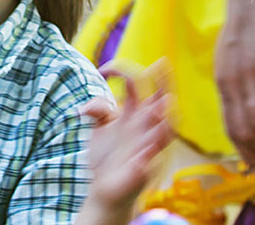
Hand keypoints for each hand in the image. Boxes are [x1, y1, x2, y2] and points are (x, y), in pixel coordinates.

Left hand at [81, 65, 172, 210]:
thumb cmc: (106, 157)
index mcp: (135, 114)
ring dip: (165, 118)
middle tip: (163, 64)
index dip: (123, 70)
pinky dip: (148, 156)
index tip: (103, 70)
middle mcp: (145, 128)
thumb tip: (88, 107)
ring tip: (164, 104)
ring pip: (166, 131)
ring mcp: (147, 148)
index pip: (139, 85)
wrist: (104, 190)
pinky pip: (150, 162)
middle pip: (162, 101)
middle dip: (164, 83)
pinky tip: (146, 151)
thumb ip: (98, 110)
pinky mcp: (143, 171)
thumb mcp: (100, 129)